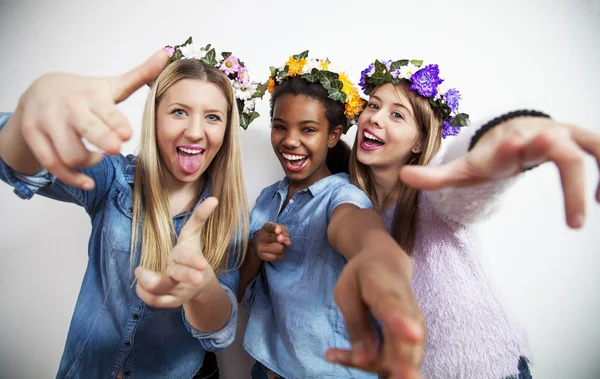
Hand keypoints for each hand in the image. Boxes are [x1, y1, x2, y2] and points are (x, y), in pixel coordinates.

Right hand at [14, 49, 167, 189]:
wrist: (38, 92)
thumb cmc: (83, 93)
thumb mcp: (111, 85)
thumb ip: (140, 75)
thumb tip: (165, 54)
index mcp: (92, 96)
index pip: (106, 111)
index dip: (116, 123)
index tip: (126, 135)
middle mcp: (69, 108)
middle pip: (86, 129)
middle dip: (101, 138)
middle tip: (115, 149)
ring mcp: (49, 122)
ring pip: (71, 153)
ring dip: (89, 163)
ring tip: (96, 158)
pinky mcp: (34, 136)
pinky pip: (53, 164)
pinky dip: (72, 177)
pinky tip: (87, 182)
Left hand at [134, 197, 218, 307]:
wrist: (199, 285)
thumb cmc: (191, 254)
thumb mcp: (193, 235)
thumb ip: (200, 217)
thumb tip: (213, 199)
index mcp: (191, 258)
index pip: (190, 258)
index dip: (194, 261)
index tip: (201, 265)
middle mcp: (185, 277)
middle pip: (181, 277)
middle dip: (182, 277)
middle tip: (175, 275)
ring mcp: (178, 291)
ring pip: (162, 292)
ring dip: (150, 284)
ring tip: (140, 272)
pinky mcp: (170, 302)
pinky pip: (154, 301)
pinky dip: (144, 293)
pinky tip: (140, 282)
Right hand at [253, 222, 291, 261]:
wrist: (258, 244)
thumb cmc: (273, 234)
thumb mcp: (279, 229)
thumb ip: (285, 233)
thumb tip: (288, 243)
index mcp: (266, 227)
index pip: (270, 227)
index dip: (275, 228)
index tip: (278, 231)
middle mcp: (261, 237)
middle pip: (274, 238)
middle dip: (281, 239)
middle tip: (283, 240)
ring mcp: (260, 247)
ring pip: (279, 249)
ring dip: (283, 248)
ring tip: (280, 246)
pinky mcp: (263, 256)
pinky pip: (278, 257)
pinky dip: (281, 255)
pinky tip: (277, 252)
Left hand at [326, 248, 424, 378]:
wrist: (388, 262)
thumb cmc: (362, 275)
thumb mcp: (346, 292)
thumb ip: (356, 324)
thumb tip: (364, 360)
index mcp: (387, 289)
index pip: (397, 308)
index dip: (403, 323)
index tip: (411, 336)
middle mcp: (409, 311)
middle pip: (404, 347)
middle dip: (395, 369)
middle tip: (359, 365)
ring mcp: (416, 327)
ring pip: (402, 361)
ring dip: (373, 366)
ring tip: (337, 355)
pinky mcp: (415, 340)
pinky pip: (397, 361)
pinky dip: (374, 365)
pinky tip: (341, 356)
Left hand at [400, 117, 599, 227]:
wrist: (516, 127)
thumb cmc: (491, 153)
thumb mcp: (464, 168)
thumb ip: (435, 176)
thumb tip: (401, 177)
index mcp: (506, 146)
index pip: (508, 147)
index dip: (509, 148)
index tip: (510, 147)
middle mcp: (539, 137)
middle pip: (561, 154)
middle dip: (569, 180)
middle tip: (576, 222)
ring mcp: (563, 136)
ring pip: (590, 147)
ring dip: (599, 171)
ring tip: (598, 208)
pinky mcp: (580, 141)